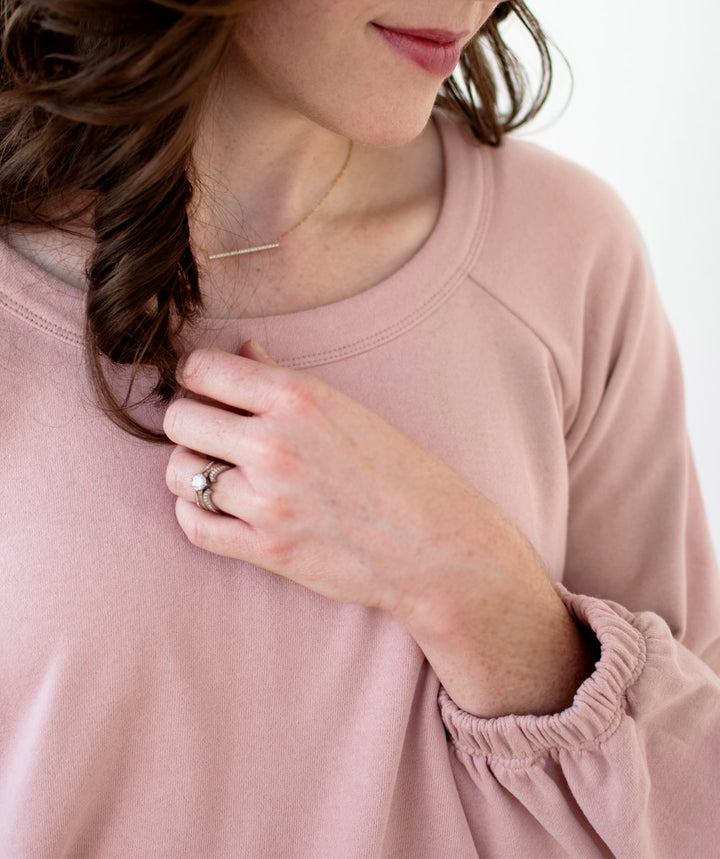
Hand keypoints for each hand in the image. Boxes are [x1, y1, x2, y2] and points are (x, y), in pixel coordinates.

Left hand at [164, 341, 596, 715]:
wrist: (437, 545)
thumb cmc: (402, 472)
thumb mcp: (348, 409)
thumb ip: (285, 378)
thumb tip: (242, 349)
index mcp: (298, 398)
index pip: (200, 369)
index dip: (198, 377)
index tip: (209, 390)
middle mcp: (275, 444)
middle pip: (178, 419)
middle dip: (190, 422)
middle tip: (213, 433)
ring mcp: (268, 501)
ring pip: (179, 473)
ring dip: (192, 470)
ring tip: (220, 472)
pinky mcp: (267, 549)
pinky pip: (194, 525)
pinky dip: (197, 513)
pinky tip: (219, 507)